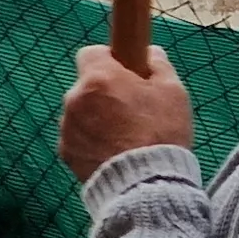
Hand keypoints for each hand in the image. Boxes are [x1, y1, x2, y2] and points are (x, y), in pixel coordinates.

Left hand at [60, 45, 194, 182]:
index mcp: (99, 78)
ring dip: (96, 117)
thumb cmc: (161, 134)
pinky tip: (113, 152)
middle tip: (131, 109)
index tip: (124, 72)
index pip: (91, 53)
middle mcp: (74, 98)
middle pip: (86, 85)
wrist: (146, 184)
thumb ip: (159, 65)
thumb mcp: (173, 92)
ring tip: (125, 136)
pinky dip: (91, 140)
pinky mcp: (65, 152)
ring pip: (81, 112)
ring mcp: (67, 127)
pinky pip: (77, 137)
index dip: (109, 60)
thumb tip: (151, 52)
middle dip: (105, 93)